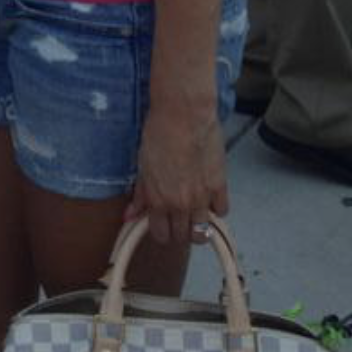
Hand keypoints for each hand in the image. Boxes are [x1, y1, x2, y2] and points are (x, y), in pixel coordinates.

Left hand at [125, 97, 227, 245]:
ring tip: (193, 211)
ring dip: (197, 225)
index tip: (161, 223)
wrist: (184, 114)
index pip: (161, 235)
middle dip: (178, 230)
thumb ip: (140, 194)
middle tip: (176, 216)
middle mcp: (181, 205)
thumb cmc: (158, 134)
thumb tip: (129, 216)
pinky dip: (215, 208)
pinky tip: (208, 196)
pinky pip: (221, 211)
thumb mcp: (143, 164)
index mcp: (159, 200)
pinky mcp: (220, 186)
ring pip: (203, 232)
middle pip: (182, 237)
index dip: (160, 231)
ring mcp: (202, 197)